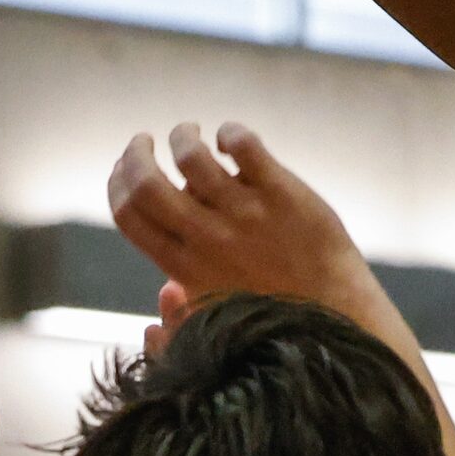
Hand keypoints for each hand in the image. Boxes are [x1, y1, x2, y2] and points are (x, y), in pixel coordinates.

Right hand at [108, 122, 377, 335]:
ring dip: (182, 136)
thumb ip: (185, 312)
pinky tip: (230, 139)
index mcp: (184, 267)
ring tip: (189, 133)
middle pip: (146, 183)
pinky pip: (243, 145)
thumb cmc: (278, 315)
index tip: (123, 167)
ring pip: (191, 156)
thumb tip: (165, 287)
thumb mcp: (220, 322)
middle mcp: (208, 239)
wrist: (338, 312)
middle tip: (143, 140)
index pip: (128, 214)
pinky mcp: (281, 192)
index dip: (117, 183)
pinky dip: (229, 133)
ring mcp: (245, 213)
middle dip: (135, 153)